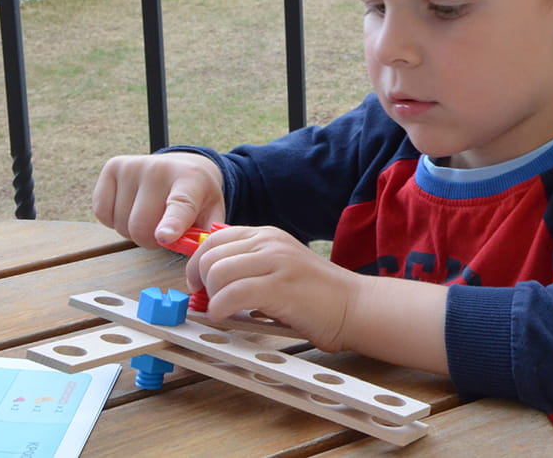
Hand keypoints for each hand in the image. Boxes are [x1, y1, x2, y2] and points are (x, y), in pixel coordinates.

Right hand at [92, 152, 224, 248]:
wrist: (183, 166)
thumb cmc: (197, 197)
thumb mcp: (212, 213)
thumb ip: (205, 237)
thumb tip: (195, 266)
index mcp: (191, 180)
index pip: (179, 205)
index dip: (171, 224)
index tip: (164, 236)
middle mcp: (160, 169)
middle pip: (141, 227)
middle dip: (151, 240)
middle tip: (164, 231)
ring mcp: (133, 166)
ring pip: (121, 224)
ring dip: (133, 232)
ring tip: (149, 215)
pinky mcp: (112, 168)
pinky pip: (102, 214)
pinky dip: (115, 221)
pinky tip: (131, 208)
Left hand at [187, 225, 356, 351]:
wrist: (354, 306)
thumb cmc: (317, 296)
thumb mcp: (280, 269)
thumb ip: (250, 268)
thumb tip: (208, 283)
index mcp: (268, 236)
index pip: (214, 239)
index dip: (198, 264)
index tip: (199, 285)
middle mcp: (270, 242)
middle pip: (211, 255)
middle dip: (202, 282)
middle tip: (210, 302)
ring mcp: (277, 262)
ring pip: (218, 272)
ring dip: (212, 296)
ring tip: (224, 310)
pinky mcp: (281, 286)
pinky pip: (232, 294)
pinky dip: (221, 309)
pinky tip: (227, 317)